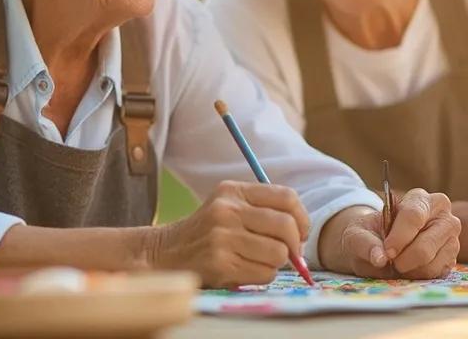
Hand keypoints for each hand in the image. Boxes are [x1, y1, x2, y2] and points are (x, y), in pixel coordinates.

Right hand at [150, 180, 308, 287]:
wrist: (165, 252)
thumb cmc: (206, 233)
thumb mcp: (228, 207)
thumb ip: (262, 211)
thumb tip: (302, 233)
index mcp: (233, 190)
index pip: (286, 197)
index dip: (302, 218)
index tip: (300, 232)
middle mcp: (227, 210)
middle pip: (286, 226)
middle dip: (295, 244)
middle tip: (290, 254)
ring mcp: (222, 237)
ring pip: (279, 253)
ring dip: (276, 263)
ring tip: (259, 261)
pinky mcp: (220, 263)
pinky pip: (264, 273)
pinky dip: (262, 276)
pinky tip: (245, 271)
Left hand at [336, 189, 460, 278]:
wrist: (380, 247)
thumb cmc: (371, 235)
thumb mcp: (357, 234)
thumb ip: (364, 243)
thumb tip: (379, 258)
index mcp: (420, 199)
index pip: (414, 215)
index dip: (400, 236)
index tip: (387, 251)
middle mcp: (443, 216)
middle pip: (427, 243)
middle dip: (404, 258)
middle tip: (391, 261)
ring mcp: (451, 239)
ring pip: (431, 262)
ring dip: (409, 269)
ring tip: (398, 263)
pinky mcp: (451, 259)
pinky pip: (435, 274)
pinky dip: (417, 276)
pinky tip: (409, 268)